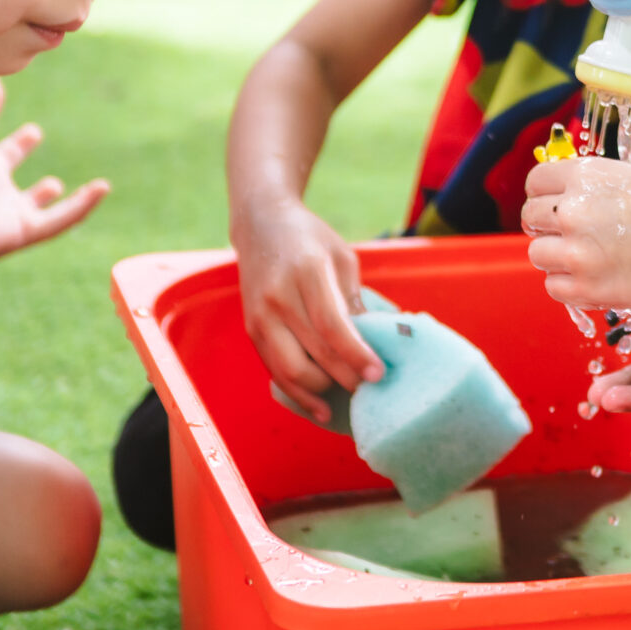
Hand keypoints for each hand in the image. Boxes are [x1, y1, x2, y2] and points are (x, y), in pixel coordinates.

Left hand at [0, 78, 107, 283]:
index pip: (7, 155)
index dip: (20, 144)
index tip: (34, 132)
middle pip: (23, 187)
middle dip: (39, 180)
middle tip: (51, 158)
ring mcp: (12, 216)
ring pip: (48, 209)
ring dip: (71, 201)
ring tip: (98, 188)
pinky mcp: (23, 233)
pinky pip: (60, 221)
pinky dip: (82, 207)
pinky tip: (102, 190)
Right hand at [231, 198, 384, 422]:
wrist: (260, 225)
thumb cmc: (310, 239)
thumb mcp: (341, 257)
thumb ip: (354, 300)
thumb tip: (377, 342)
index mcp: (307, 272)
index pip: (332, 325)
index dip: (356, 355)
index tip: (378, 373)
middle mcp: (278, 297)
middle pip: (312, 354)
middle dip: (345, 379)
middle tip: (371, 391)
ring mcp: (260, 316)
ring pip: (289, 371)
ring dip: (322, 391)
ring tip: (348, 396)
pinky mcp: (251, 331)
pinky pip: (275, 371)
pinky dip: (299, 393)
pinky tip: (321, 404)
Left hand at [523, 157, 630, 310]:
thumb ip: (596, 187)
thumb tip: (570, 197)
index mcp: (586, 175)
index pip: (535, 181)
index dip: (544, 194)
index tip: (554, 204)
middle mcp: (573, 210)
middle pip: (530, 218)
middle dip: (547, 226)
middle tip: (572, 235)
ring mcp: (578, 252)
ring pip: (537, 255)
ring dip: (556, 257)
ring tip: (587, 258)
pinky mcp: (588, 289)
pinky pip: (553, 287)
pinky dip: (568, 285)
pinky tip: (593, 278)